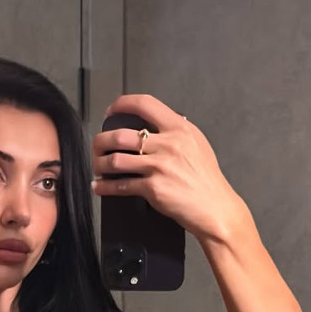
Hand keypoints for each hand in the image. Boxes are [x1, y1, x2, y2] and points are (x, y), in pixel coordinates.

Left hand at [91, 93, 245, 243]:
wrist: (214, 207)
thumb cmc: (206, 179)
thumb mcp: (196, 144)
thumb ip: (175, 132)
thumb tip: (155, 126)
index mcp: (179, 128)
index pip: (145, 104)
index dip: (122, 104)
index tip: (111, 111)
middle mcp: (168, 144)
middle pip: (121, 134)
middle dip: (101, 141)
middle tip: (97, 145)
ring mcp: (159, 166)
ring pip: (116, 160)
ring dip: (100, 164)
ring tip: (98, 167)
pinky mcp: (153, 188)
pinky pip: (121, 185)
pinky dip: (105, 187)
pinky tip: (100, 186)